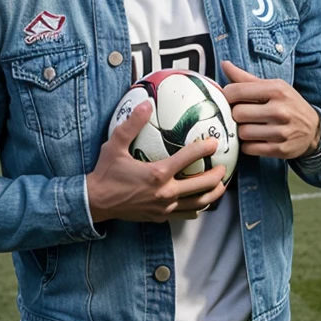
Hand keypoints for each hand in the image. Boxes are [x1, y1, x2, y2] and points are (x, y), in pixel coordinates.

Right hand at [87, 101, 226, 223]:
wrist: (96, 203)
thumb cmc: (106, 172)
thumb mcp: (115, 145)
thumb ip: (132, 124)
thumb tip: (146, 104)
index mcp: (158, 174)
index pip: (188, 158)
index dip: (204, 148)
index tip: (214, 142)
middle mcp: (165, 193)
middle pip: (202, 185)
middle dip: (217, 175)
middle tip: (224, 166)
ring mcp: (164, 207)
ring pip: (198, 203)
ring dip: (213, 193)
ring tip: (221, 185)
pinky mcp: (161, 217)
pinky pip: (186, 213)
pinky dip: (197, 207)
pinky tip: (201, 201)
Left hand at [221, 60, 320, 158]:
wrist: (314, 130)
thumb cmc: (288, 104)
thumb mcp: (273, 86)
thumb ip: (246, 78)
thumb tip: (225, 64)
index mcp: (276, 89)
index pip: (236, 91)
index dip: (227, 96)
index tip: (230, 99)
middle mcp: (280, 110)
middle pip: (237, 113)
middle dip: (235, 115)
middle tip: (241, 115)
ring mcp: (281, 131)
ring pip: (242, 133)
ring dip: (241, 131)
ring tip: (249, 127)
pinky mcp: (280, 149)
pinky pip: (249, 148)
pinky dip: (247, 145)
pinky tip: (255, 139)